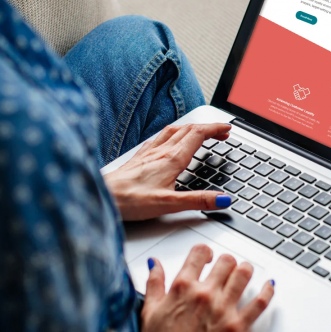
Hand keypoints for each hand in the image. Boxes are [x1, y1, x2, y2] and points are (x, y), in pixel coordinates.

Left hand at [104, 123, 232, 220]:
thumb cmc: (130, 200)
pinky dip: (172, 134)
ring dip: (190, 128)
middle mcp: (160, 151)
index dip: (215, 128)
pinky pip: (159, 138)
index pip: (198, 135)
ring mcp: (148, 153)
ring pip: (173, 131)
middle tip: (221, 131)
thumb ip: (198, 201)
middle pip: (188, 129)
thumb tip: (223, 200)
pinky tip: (168, 140)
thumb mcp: (169, 204)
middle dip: (207, 127)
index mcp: (171, 159)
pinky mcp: (138, 157)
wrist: (103, 196)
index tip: (228, 128)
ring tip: (200, 132)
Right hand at [132, 245, 274, 331]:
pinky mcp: (237, 328)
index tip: (207, 257)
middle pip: (226, 261)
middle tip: (226, 268)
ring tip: (244, 272)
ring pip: (244, 274)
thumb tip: (155, 264)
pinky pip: (259, 303)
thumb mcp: (149, 311)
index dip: (205, 252)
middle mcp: (204, 294)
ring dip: (245, 270)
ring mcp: (223, 310)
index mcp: (182, 287)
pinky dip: (267, 291)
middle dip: (226, 262)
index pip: (200, 253)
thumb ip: (154, 283)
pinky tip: (268, 286)